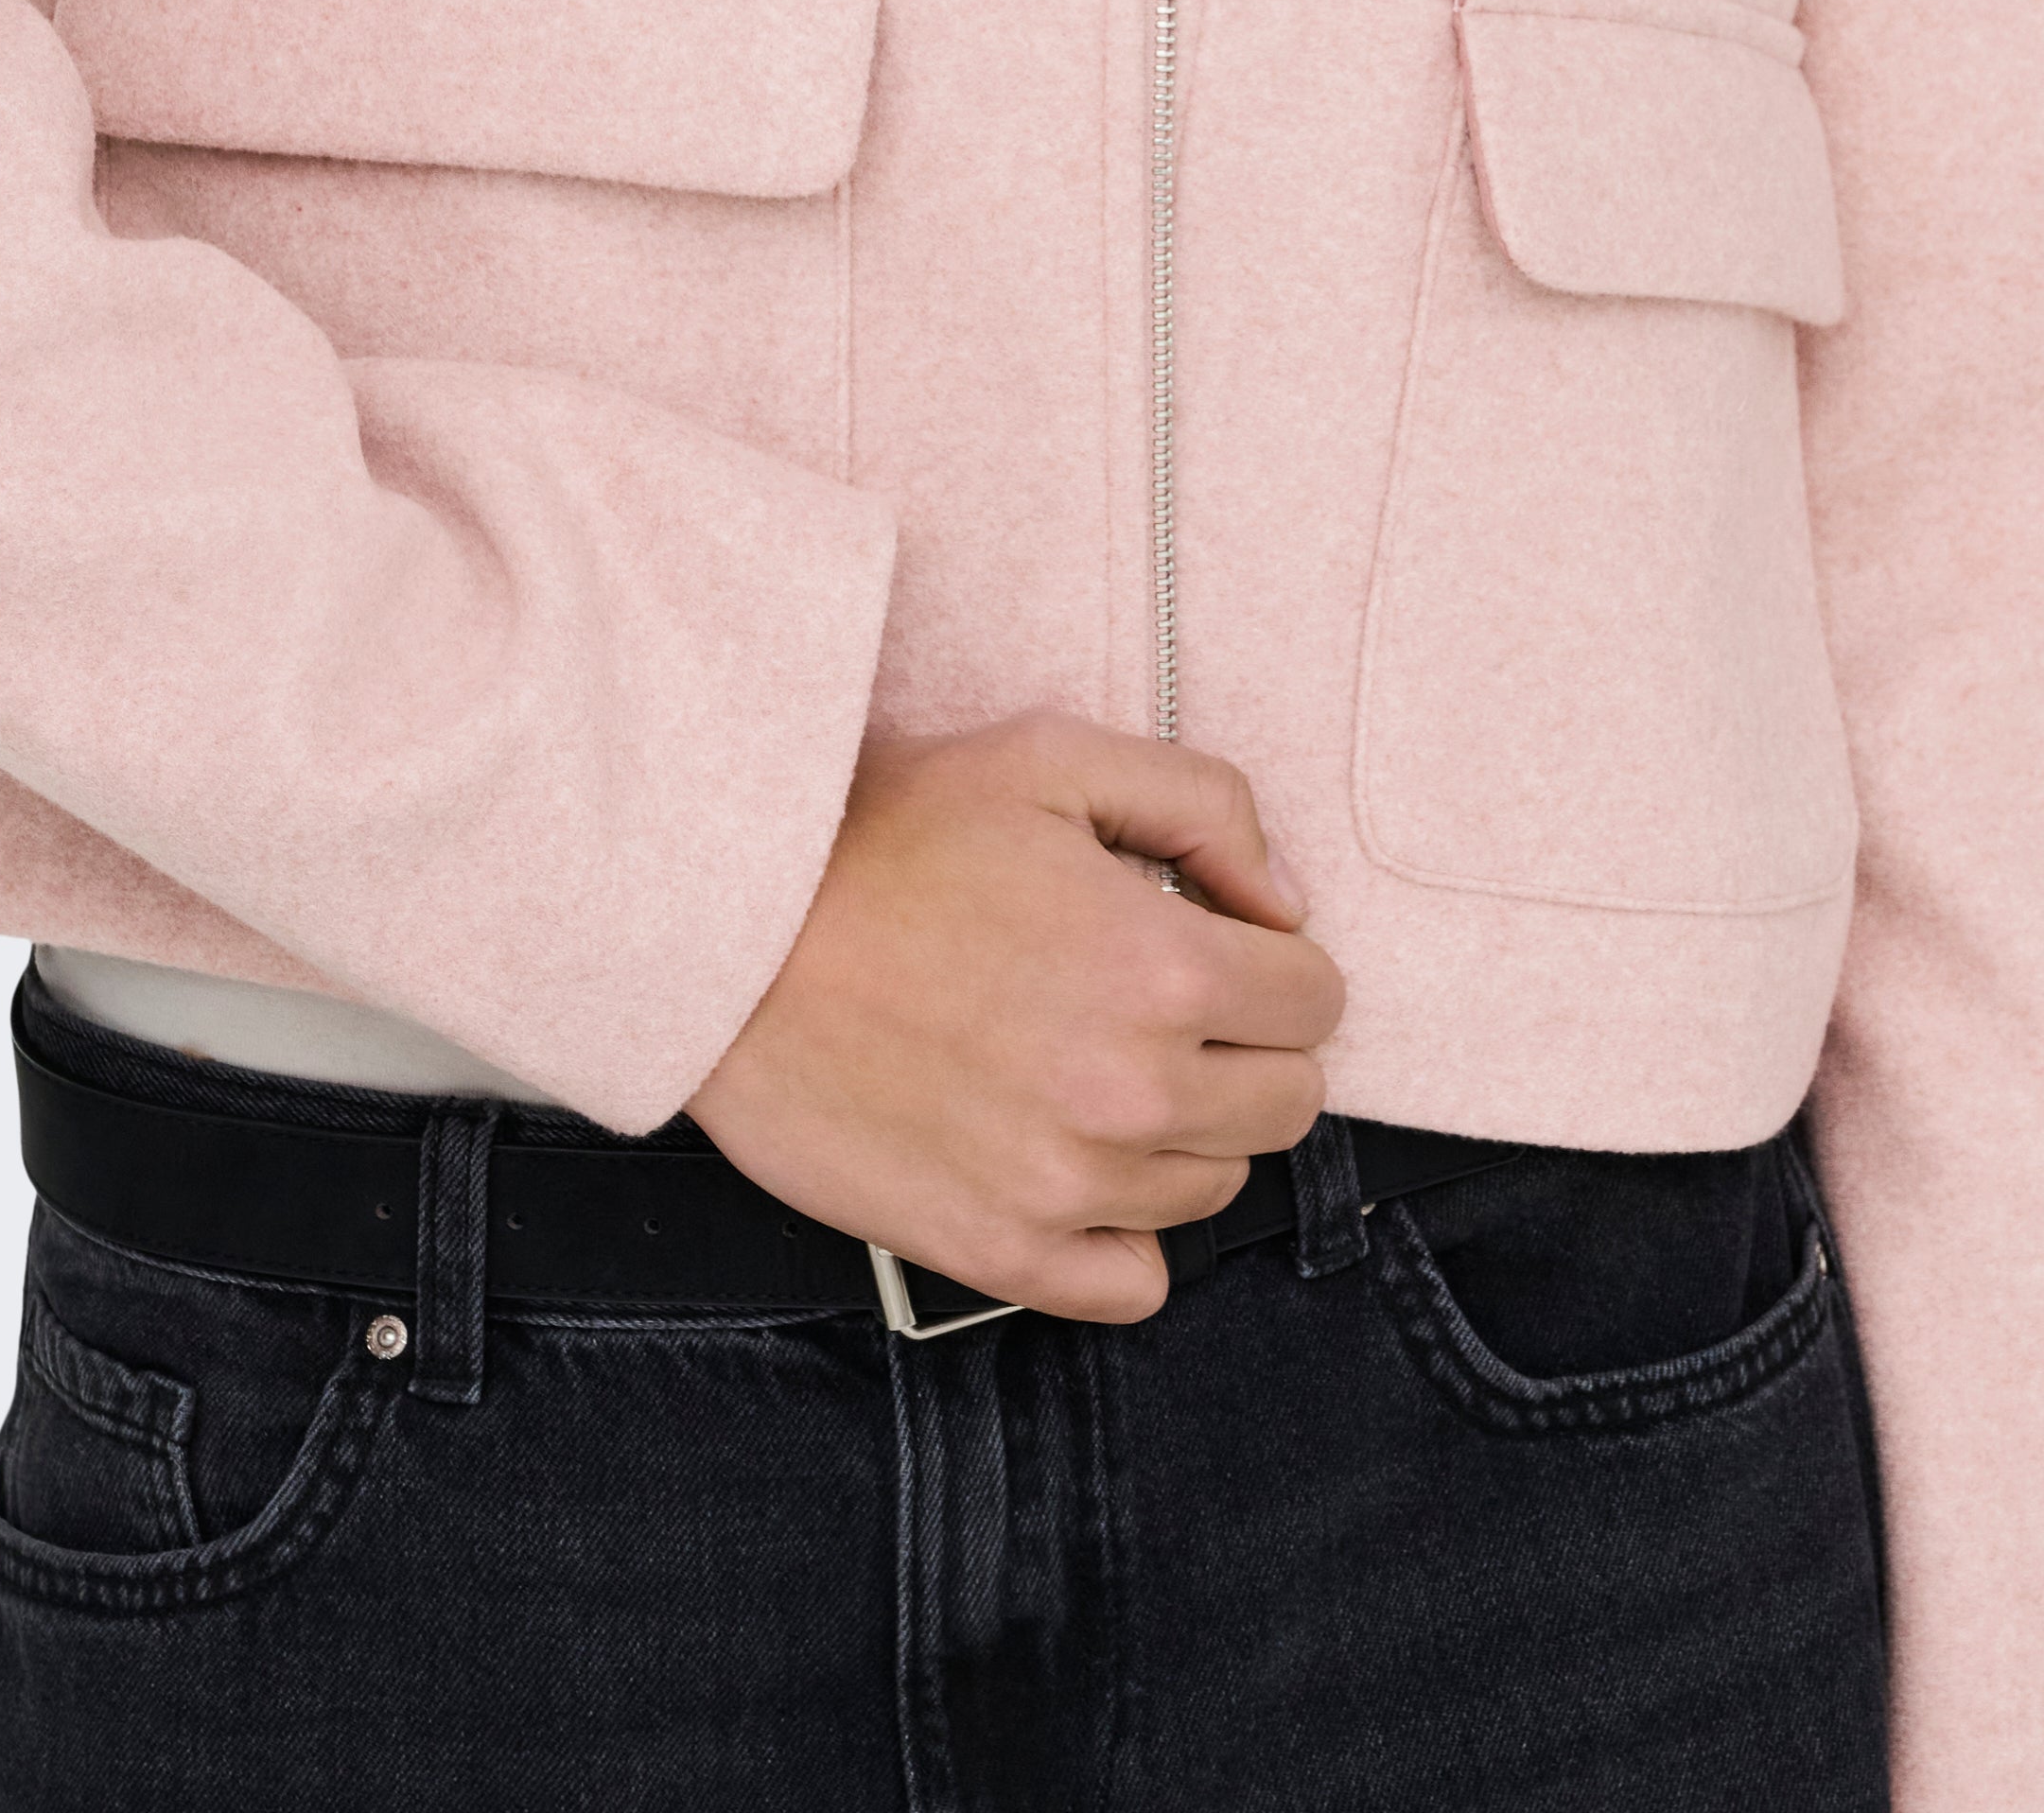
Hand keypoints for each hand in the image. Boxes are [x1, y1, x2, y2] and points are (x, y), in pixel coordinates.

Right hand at [683, 707, 1345, 1322]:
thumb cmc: (882, 832)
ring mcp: (1065, 1188)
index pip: (1316, 999)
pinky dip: (1125, 1233)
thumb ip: (1204, 807)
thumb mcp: (1052, 759)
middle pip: (1287, 1103)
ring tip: (1099, 1061)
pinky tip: (1077, 1161)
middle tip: (1169, 1002)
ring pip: (1214, 1186)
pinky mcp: (993, 1250)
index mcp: (1165, 971)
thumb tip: (1283, 904)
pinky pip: (1132, 1283)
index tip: (1215, 942)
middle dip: (1251, 1045)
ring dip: (1186, 1129)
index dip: (1273, 960)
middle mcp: (1134, 1095)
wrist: (727, 934)